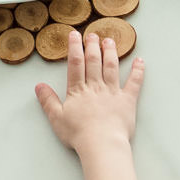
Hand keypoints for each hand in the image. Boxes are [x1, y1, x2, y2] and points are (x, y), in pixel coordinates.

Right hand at [35, 29, 145, 156]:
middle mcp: (95, 87)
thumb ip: (48, 100)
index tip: (75, 35)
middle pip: (94, 61)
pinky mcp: (127, 101)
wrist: (101, 144)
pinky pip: (134, 83)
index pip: (75, 64)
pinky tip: (140, 61)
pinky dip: (138, 71)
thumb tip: (39, 86)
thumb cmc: (79, 134)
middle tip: (93, 34)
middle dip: (93, 46)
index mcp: (78, 91)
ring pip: (111, 67)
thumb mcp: (57, 118)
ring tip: (110, 41)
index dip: (75, 48)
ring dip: (111, 52)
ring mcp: (112, 92)